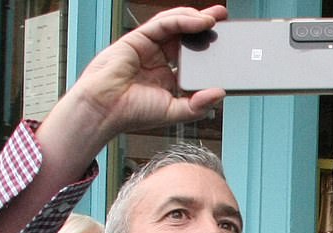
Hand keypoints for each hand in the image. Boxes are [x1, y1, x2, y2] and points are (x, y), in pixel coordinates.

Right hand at [68, 5, 227, 139]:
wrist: (105, 109)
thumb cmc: (132, 113)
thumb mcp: (175, 112)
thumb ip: (198, 105)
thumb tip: (221, 94)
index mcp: (169, 77)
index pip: (194, 58)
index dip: (209, 49)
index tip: (227, 46)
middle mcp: (160, 59)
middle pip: (187, 36)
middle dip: (207, 27)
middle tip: (226, 21)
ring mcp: (150, 47)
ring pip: (177, 25)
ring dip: (197, 18)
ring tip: (216, 18)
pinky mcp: (139, 37)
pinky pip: (165, 24)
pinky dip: (183, 20)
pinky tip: (200, 21)